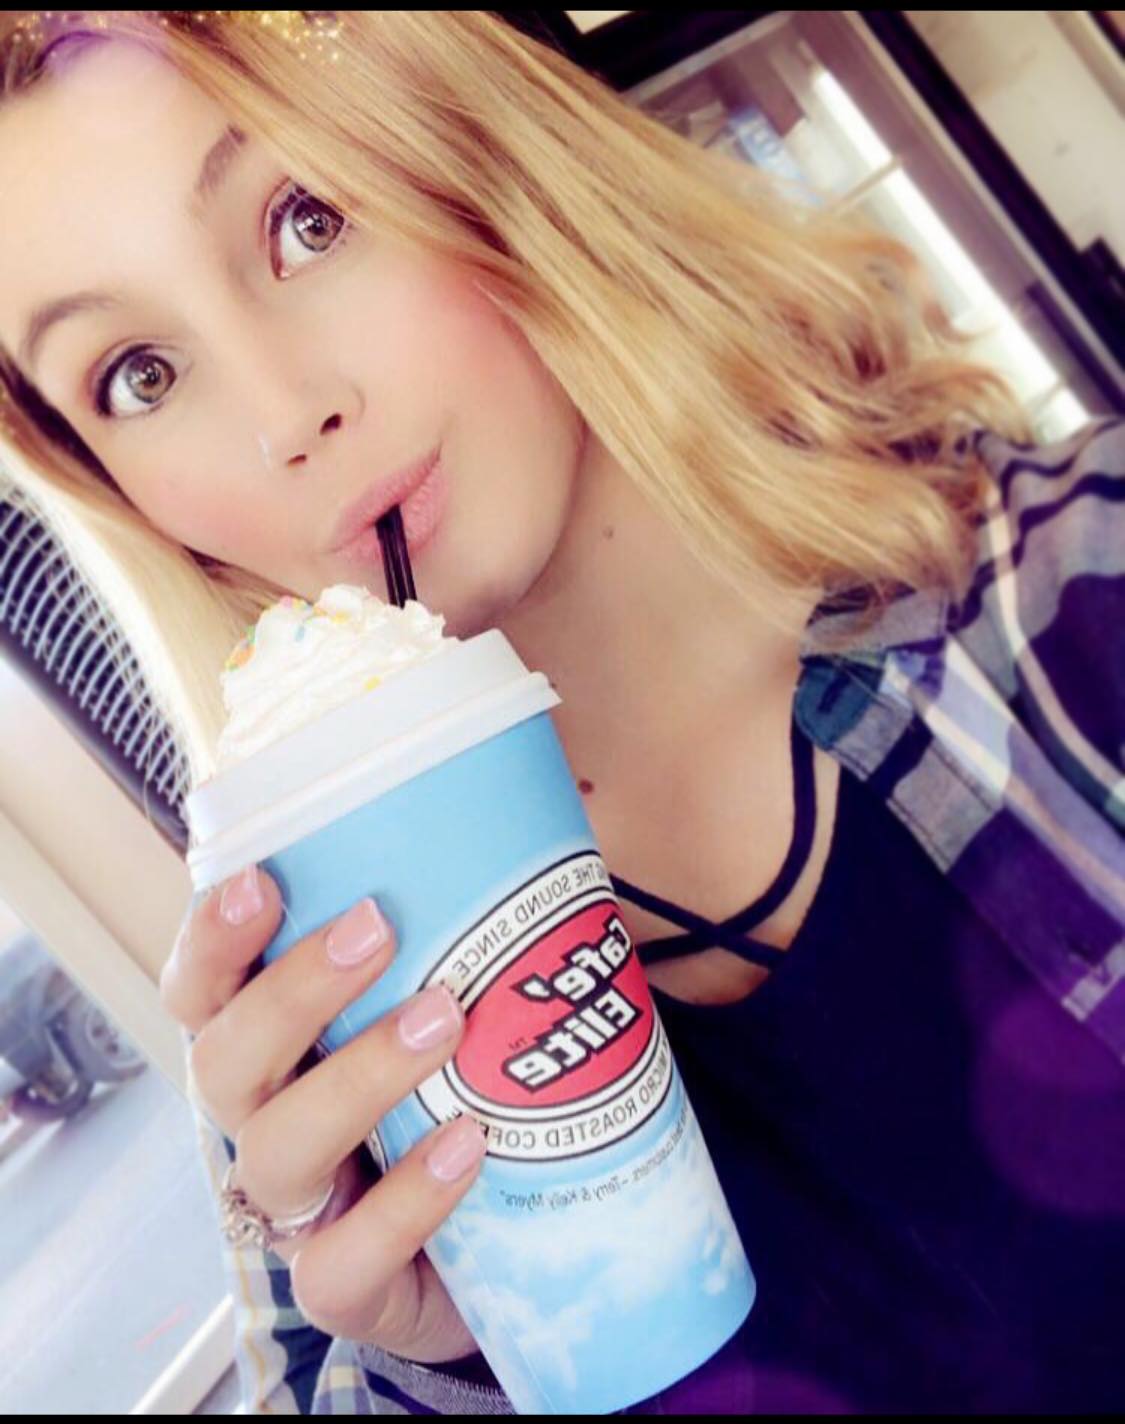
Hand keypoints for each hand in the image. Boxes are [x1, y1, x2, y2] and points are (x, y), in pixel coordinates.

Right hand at [160, 865, 486, 1362]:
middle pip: (222, 1061)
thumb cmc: (459, 1096)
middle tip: (375, 927)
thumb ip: (458, 940)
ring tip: (446, 1018)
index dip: (212, 938)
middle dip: (291, 991)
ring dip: (355, 1075)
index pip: (202, 990)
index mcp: (270, 1048)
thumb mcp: (442, 1010)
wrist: (501, 1245)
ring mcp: (297, 1210)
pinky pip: (342, 1263)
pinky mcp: (346, 1286)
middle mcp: (262, 1122)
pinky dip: (404, 1201)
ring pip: (277, 1149)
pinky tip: (468, 1142)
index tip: (264, 879)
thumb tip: (537, 842)